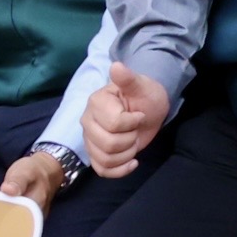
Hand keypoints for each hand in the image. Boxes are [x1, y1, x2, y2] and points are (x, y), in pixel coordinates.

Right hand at [81, 61, 171, 176]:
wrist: (148, 109)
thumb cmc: (144, 95)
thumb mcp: (141, 85)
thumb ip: (128, 78)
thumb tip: (116, 66)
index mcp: (96, 102)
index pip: (114, 124)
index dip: (133, 122)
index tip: (139, 114)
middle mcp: (87, 122)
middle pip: (108, 145)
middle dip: (130, 139)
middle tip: (136, 129)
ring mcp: (90, 140)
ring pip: (106, 159)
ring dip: (128, 154)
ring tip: (133, 140)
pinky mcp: (96, 155)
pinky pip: (103, 171)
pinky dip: (120, 170)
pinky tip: (133, 161)